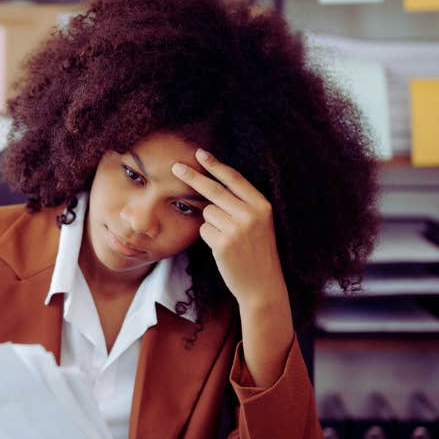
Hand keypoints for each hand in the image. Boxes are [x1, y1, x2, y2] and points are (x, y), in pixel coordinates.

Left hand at [173, 149, 293, 386]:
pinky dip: (209, 237)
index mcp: (262, 205)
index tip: (201, 153)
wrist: (263, 285)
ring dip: (210, 222)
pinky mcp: (223, 243)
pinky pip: (204, 229)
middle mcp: (251, 214)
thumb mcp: (259, 223)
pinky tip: (223, 248)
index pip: (234, 178)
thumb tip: (210, 185)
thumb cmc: (258, 252)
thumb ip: (241, 204)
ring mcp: (237, 228)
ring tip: (228, 238)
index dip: (216, 165)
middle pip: (214, 190)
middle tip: (175, 166)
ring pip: (207, 212)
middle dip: (193, 177)